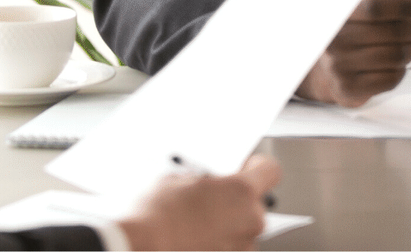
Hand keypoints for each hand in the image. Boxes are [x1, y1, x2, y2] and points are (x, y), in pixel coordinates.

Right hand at [118, 154, 280, 250]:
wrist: (140, 248)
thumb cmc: (155, 217)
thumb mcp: (177, 178)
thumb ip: (204, 178)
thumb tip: (206, 182)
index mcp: (241, 191)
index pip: (270, 170)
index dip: (256, 167)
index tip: (246, 168)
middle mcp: (250, 220)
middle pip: (255, 203)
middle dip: (235, 200)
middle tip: (210, 199)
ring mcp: (242, 246)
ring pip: (243, 228)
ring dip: (227, 224)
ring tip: (197, 224)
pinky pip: (231, 246)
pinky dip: (219, 243)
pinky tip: (196, 239)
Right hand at [295, 0, 410, 107]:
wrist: (325, 70)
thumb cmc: (352, 35)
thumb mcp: (359, 13)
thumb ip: (385, 5)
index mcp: (336, 13)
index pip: (375, 7)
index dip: (405, 6)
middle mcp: (334, 40)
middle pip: (390, 33)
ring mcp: (339, 66)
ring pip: (394, 56)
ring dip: (410, 50)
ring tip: (409, 46)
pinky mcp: (348, 89)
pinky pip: (391, 78)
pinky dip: (401, 70)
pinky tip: (396, 65)